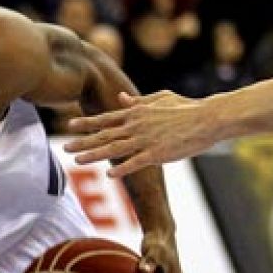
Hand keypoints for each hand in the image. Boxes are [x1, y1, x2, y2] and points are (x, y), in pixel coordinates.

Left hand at [65, 90, 212, 176]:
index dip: (87, 123)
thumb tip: (121, 97)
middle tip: (65, 146)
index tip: (70, 125)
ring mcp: (146, 139)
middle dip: (83, 141)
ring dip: (94, 154)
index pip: (106, 118)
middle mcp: (136, 125)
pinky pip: (136, 162)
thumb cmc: (186, 107)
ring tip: (77, 160)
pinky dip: (122, 168)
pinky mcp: (158, 153)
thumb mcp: (160, 98)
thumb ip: (139, 101)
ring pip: (114, 148)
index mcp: (137, 113)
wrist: (207, 118)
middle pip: (104, 134)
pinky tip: (109, 174)